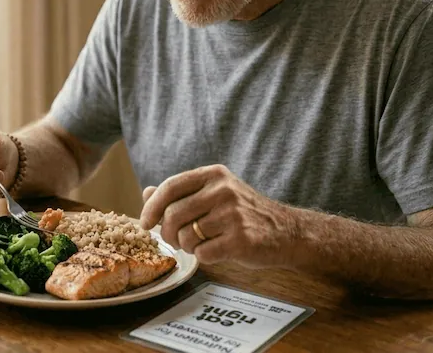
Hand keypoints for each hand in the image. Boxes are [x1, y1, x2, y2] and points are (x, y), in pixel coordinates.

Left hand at [139, 165, 298, 266]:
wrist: (287, 232)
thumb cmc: (245, 214)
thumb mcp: (216, 193)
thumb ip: (182, 193)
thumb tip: (146, 192)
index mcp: (214, 175)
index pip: (171, 186)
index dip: (152, 207)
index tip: (144, 223)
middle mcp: (223, 190)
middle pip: (173, 214)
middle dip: (168, 233)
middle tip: (175, 240)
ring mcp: (233, 215)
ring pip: (186, 236)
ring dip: (188, 246)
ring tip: (202, 243)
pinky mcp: (241, 240)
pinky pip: (203, 254)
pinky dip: (204, 257)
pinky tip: (217, 251)